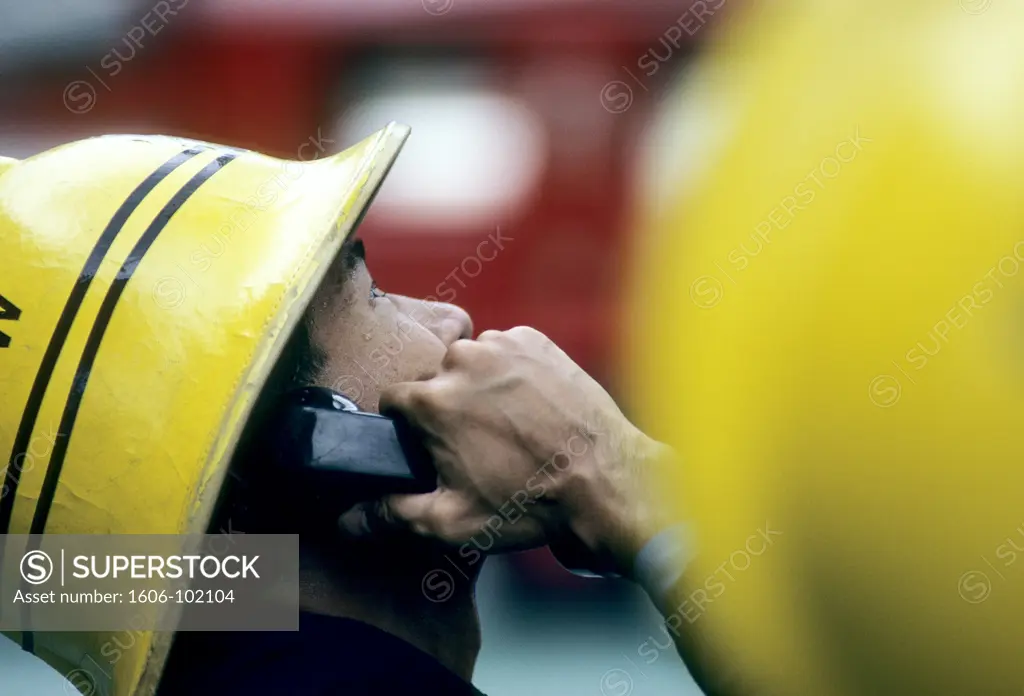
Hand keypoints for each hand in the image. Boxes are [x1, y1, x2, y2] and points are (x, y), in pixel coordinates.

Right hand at [337, 326, 675, 576]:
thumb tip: (347, 519)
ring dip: (481, 386)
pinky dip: (513, 372)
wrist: (604, 477)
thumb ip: (391, 515)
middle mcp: (461, 359)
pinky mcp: (537, 339)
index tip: (430, 446)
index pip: (393, 400)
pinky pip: (508, 350)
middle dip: (448, 407)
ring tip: (511, 425)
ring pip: (472, 363)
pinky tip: (533, 405)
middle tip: (479, 444)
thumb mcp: (451, 521)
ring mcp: (503, 344)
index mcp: (431, 400)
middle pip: (435, 380)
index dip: (408, 428)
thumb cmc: (528, 501)